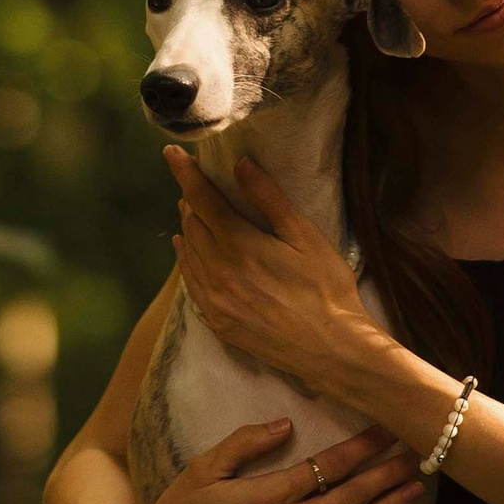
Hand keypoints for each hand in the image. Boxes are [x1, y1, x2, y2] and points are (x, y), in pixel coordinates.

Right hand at [113, 418, 419, 503]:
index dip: (362, 447)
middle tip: (418, 453)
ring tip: (415, 489)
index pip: (327, 467)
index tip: (387, 428)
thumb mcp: (202, 469)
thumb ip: (245, 443)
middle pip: (348, 497)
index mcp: (265, 496)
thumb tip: (287, 425)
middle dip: (386, 473)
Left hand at [166, 149, 382, 398]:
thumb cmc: (327, 290)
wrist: (331, 351)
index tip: (171, 152)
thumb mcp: (305, 237)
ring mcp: (215, 300)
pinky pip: (191, 284)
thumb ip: (269, 199)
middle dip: (190, 199)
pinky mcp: (218, 322)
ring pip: (188, 253)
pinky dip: (186, 261)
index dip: (185, 172)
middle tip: (195, 183)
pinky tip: (187, 253)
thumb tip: (240, 165)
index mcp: (239, 245)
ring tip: (190, 211)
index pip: (200, 198)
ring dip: (187, 228)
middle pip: (191, 224)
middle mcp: (218, 271)